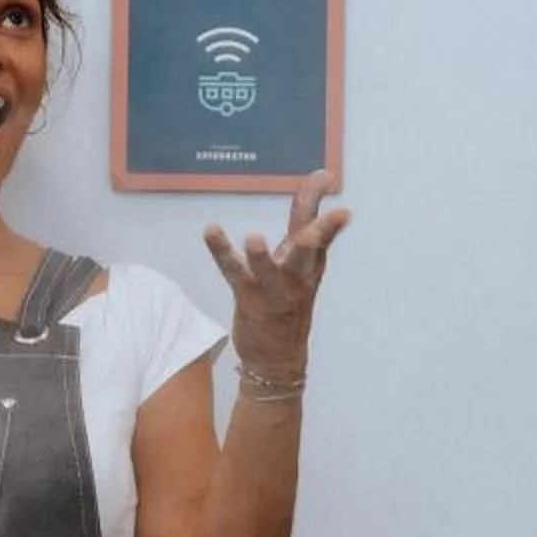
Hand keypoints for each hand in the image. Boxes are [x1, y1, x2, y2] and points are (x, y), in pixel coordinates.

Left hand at [201, 169, 349, 374]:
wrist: (278, 359)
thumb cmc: (290, 305)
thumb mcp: (306, 270)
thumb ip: (310, 235)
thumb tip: (317, 198)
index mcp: (312, 265)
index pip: (320, 230)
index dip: (320, 203)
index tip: (324, 176)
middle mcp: (297, 276)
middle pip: (307, 250)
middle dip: (318, 234)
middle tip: (323, 223)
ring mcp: (273, 290)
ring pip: (269, 270)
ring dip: (262, 257)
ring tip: (255, 239)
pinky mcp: (249, 299)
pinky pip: (234, 271)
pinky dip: (221, 250)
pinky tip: (211, 230)